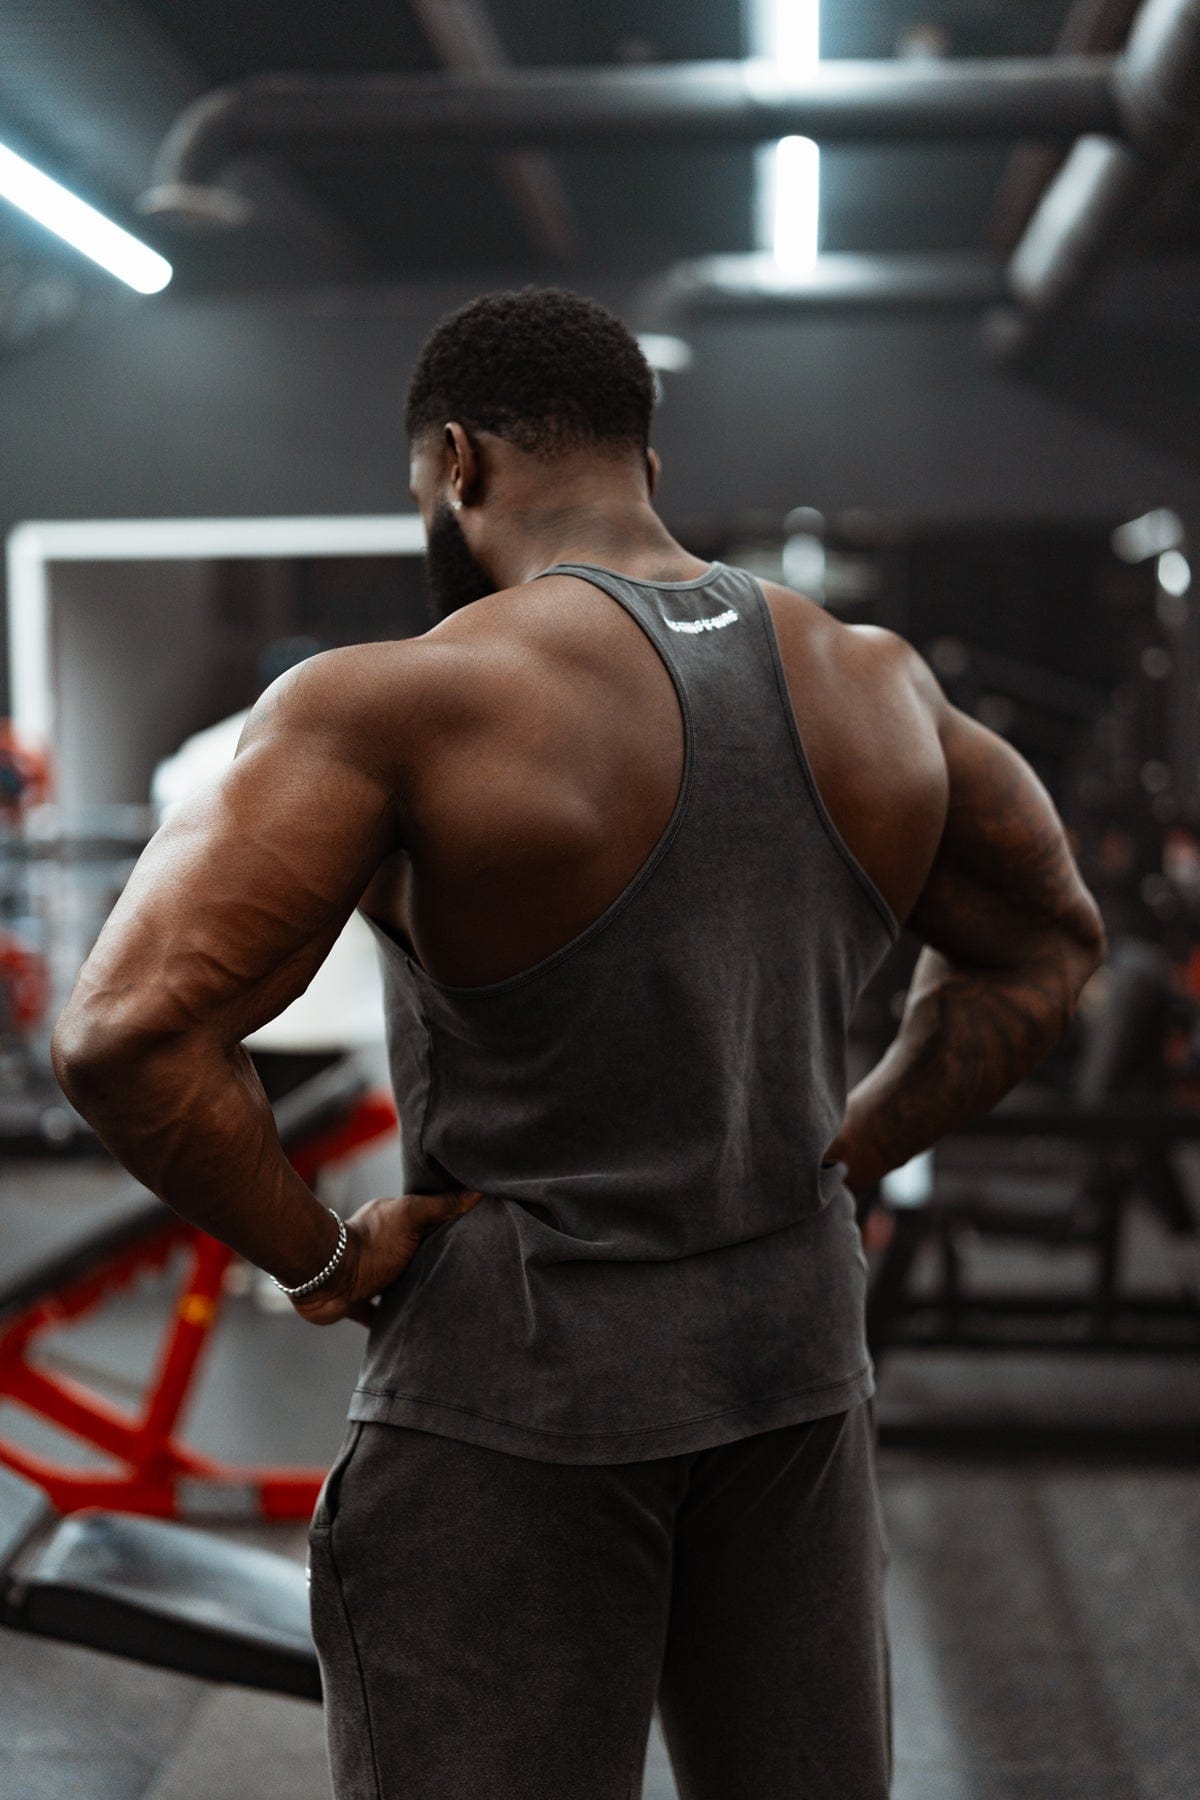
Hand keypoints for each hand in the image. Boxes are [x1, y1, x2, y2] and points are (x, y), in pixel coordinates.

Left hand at [291, 1187, 482, 1327]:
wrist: (327, 1277)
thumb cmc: (369, 1245)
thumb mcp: (411, 1217)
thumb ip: (440, 1206)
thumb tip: (476, 1191)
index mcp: (389, 1222)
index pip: (421, 1222)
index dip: (442, 1226)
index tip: (469, 1235)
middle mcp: (376, 1246)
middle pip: (409, 1255)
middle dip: (427, 1262)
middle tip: (458, 1274)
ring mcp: (364, 1275)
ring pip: (392, 1284)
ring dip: (407, 1291)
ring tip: (437, 1302)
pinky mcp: (354, 1302)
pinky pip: (374, 1313)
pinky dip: (386, 1320)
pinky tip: (404, 1326)